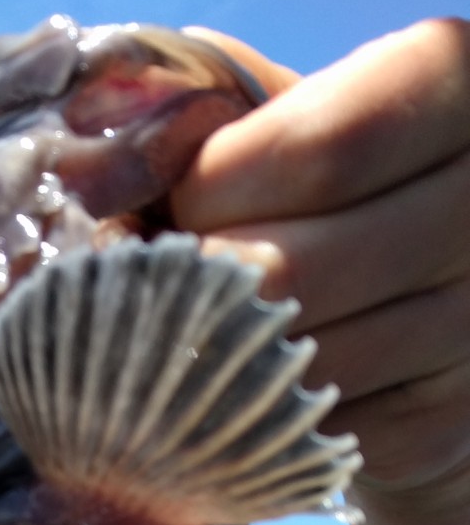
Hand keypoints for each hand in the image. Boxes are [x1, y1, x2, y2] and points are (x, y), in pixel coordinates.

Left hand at [171, 20, 469, 524]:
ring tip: (178, 344)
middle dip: (195, 289)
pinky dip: (249, 423)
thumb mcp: (271, 123)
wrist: (398, 316)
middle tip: (154, 294)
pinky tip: (233, 395)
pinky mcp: (443, 426)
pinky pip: (312, 436)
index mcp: (451, 89)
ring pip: (299, 368)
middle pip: (298, 269)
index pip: (323, 151)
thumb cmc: (308, 200)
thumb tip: (90, 173)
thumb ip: (201, 121)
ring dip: (210, 363)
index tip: (170, 212)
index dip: (214, 192)